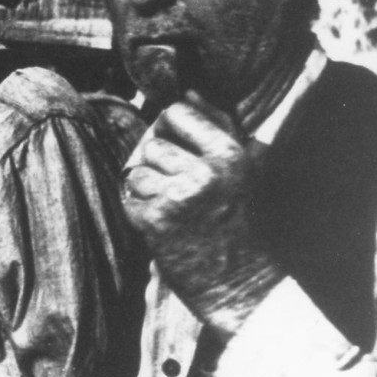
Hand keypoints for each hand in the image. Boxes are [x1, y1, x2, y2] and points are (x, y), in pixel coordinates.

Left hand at [121, 91, 283, 338]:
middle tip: (176, 188)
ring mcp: (178, 197)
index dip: (168, 126)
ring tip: (172, 209)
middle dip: (158, 164)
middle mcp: (206, 172)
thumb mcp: (246, 170)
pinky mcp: (156, 222)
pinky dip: (140, 212)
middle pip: (153, 144)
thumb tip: (188, 89)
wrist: (244, 287)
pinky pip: (130, 200)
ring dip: (147, 190)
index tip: (173, 144)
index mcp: (232, 154)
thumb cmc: (244, 224)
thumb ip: (219, 128)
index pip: (178, 112)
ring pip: (137, 172)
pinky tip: (163, 226)